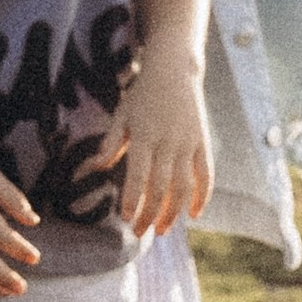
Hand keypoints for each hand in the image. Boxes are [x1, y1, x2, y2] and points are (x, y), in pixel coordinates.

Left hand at [102, 52, 212, 239]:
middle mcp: (167, 141)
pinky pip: (206, 175)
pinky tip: (193, 214)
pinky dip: (202, 196)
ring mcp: (188, 143)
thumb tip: (95, 167)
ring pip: (184, 186)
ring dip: (174, 212)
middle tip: (141, 232)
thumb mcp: (122, 114)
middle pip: (161, 188)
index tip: (126, 218)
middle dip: (150, 214)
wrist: (175, 69)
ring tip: (163, 229)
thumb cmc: (142, 94)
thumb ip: (110, 142)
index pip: (138, 176)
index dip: (133, 200)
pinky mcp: (202, 142)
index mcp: (143, 135)